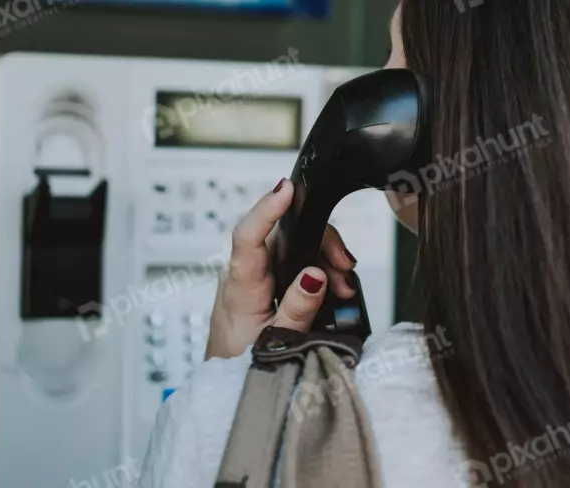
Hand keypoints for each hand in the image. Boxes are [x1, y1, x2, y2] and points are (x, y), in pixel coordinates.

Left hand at [205, 178, 358, 359]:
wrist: (224, 381)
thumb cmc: (240, 366)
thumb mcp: (275, 345)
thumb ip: (297, 311)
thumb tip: (315, 276)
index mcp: (240, 288)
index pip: (247, 237)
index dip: (267, 208)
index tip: (287, 188)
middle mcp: (243, 273)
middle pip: (282, 234)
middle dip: (320, 241)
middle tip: (345, 268)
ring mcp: (252, 275)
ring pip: (292, 245)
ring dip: (322, 257)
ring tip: (343, 285)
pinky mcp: (262, 280)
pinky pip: (291, 260)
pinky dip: (315, 267)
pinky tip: (333, 286)